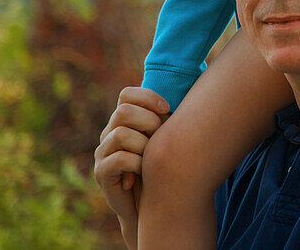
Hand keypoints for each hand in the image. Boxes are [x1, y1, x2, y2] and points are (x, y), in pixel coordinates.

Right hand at [93, 87, 169, 249]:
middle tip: (160, 139)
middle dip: (149, 122)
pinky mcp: (102, 172)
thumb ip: (171, 117)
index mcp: (124, 120)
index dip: (148, 97)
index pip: (127, 94)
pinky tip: (143, 172)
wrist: (150, 205)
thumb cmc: (164, 167)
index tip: (167, 110)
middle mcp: (109, 132)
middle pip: (123, 111)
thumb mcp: (168, 138)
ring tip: (151, 159)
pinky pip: (120, 159)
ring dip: (144, 146)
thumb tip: (197, 93)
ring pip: (121, 134)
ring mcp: (103, 152)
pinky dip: (137, 164)